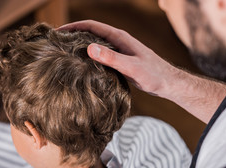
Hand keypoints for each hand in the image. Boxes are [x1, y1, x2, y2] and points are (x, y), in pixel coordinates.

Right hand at [59, 20, 225, 122]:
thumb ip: (112, 58)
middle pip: (90, 33)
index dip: (73, 27)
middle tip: (56, 43)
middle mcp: (117, 41)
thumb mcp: (131, 67)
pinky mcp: (120, 60)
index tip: (57, 33)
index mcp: (119, 37)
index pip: (91, 26)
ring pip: (95, 44)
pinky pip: (100, 55)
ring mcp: (119, 50)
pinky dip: (88, 57)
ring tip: (64, 54)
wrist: (168, 83)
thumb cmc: (153, 75)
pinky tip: (82, 66)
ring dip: (80, 46)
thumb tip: (89, 48)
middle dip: (73, 35)